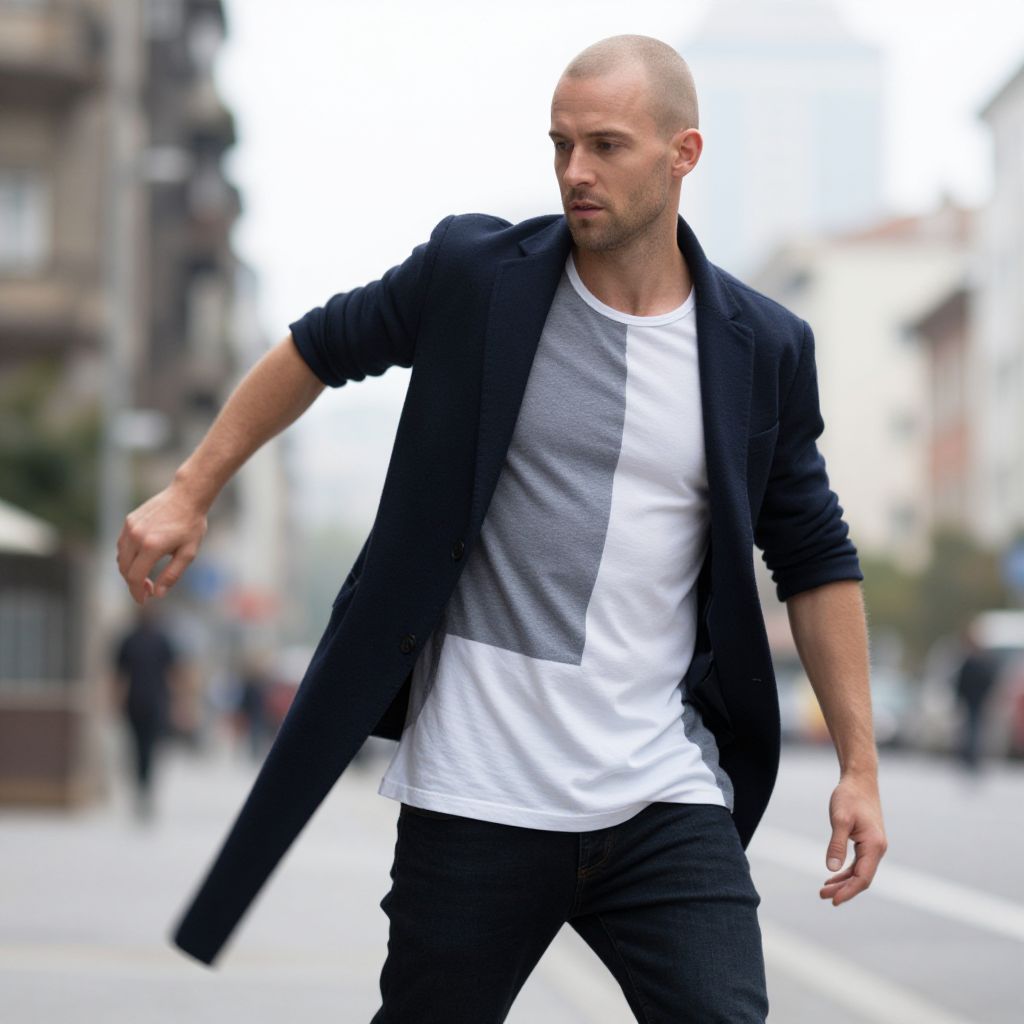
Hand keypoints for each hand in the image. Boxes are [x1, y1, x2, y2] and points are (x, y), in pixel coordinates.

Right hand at [116, 481, 207, 603]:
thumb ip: (172, 574)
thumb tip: (158, 594)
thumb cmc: (191, 525)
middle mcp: (136, 536)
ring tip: (145, 577)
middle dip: (133, 584)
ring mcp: (130, 527)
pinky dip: (127, 556)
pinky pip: (122, 544)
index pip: (135, 577)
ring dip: (129, 571)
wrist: (186, 496)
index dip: (137, 592)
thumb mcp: (188, 553)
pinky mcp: (129, 520)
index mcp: (152, 546)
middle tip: (148, 590)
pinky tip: (141, 560)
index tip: (143, 601)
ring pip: (121, 557)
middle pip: (125, 570)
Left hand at [819, 772, 886, 905]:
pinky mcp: (868, 841)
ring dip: (843, 881)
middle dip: (843, 889)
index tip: (833, 900)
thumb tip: (831, 869)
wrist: (860, 780)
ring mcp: (874, 846)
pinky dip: (846, 871)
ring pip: (860, 871)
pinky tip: (833, 875)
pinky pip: (858, 863)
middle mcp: (878, 849)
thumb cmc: (849, 797)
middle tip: (823, 896)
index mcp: (874, 846)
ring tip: (824, 889)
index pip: (863, 878)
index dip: (848, 891)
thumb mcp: (840, 820)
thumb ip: (836, 844)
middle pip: (862, 878)